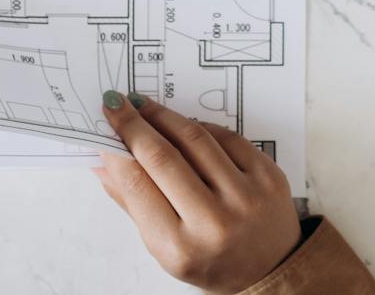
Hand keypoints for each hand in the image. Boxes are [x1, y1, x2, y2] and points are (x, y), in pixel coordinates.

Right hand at [93, 92, 300, 293]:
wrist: (271, 269)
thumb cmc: (212, 260)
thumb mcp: (165, 247)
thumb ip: (132, 203)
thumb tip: (103, 160)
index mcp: (180, 247)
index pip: (137, 185)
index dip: (116, 150)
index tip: (104, 128)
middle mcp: (215, 223)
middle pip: (163, 157)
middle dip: (134, 125)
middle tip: (118, 105)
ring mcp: (246, 197)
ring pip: (195, 138)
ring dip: (164, 116)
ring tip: (145, 107)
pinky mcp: (268, 176)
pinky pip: (226, 136)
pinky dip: (200, 126)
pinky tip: (183, 125)